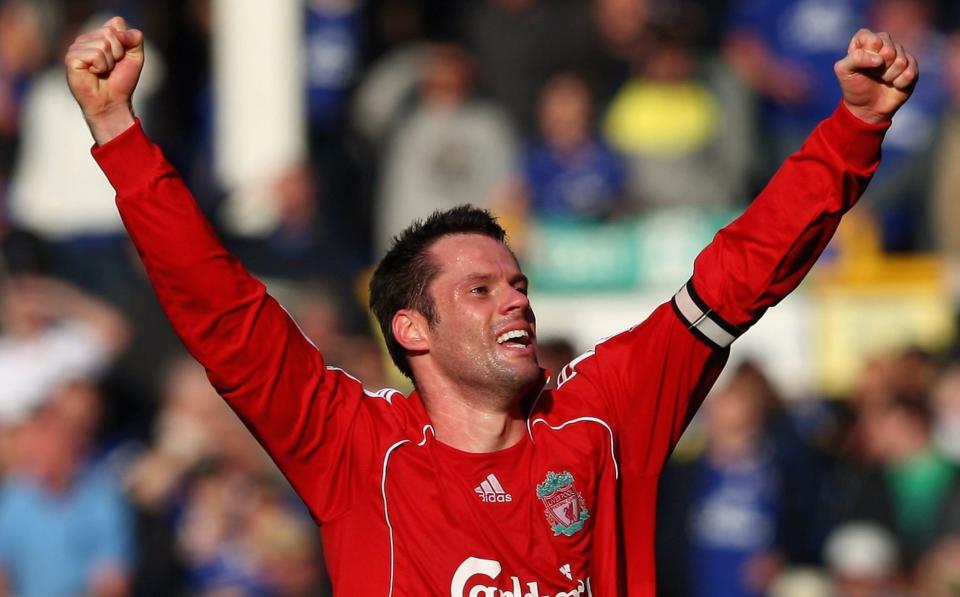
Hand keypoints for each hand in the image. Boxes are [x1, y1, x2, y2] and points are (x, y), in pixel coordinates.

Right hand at [64, 16, 143, 144]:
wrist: (112, 103)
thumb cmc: (121, 81)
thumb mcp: (135, 57)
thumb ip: (134, 38)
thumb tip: (120, 24)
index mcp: (99, 35)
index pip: (116, 23)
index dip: (125, 42)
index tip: (121, 57)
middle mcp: (86, 39)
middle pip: (110, 33)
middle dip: (118, 53)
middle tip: (111, 67)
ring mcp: (76, 47)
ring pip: (103, 44)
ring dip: (109, 62)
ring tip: (102, 72)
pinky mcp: (71, 58)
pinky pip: (95, 54)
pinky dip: (100, 66)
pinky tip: (93, 73)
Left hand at [835, 28, 918, 124]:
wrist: (867, 107)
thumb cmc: (854, 87)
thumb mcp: (844, 71)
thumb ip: (855, 58)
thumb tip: (880, 59)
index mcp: (865, 40)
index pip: (872, 39)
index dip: (868, 55)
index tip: (861, 67)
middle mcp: (884, 42)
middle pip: (889, 50)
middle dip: (879, 68)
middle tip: (873, 75)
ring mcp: (899, 53)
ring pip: (901, 61)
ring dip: (888, 76)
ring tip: (882, 79)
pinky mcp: (911, 65)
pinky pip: (910, 72)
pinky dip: (899, 83)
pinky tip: (893, 84)